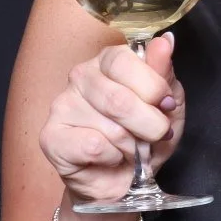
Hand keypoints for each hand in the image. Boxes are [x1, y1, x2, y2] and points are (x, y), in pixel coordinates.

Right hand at [39, 33, 184, 204]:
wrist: (125, 178)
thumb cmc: (146, 136)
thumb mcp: (169, 103)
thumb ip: (164, 73)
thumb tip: (165, 41)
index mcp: (109, 61)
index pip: (127, 61)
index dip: (154, 88)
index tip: (166, 105)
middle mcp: (81, 77)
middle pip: (120, 99)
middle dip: (149, 124)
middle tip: (155, 134)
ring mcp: (62, 105)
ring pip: (110, 126)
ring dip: (133, 144)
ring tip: (132, 146)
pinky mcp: (51, 136)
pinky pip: (93, 146)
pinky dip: (113, 157)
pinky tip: (109, 156)